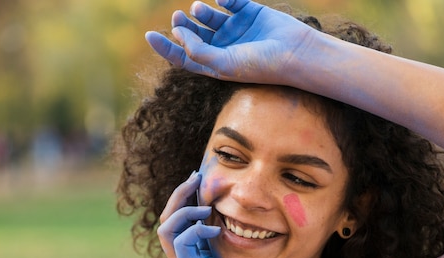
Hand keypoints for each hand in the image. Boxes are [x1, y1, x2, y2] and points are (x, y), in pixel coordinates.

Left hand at [145, 0, 316, 84]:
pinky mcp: (249, 11)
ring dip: (199, 11)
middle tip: (178, 17)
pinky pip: (230, 0)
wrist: (294, 53)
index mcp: (214, 64)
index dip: (165, 47)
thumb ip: (197, 51)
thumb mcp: (222, 65)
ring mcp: (235, 28)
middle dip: (182, 25)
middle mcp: (223, 46)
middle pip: (193, 34)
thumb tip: (177, 33)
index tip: (149, 35)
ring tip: (198, 9)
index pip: (183, 57)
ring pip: (208, 16)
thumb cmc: (259, 65)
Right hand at [158, 171, 238, 257]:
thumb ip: (213, 246)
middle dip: (180, 195)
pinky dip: (196, 230)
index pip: (175, 219)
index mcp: (183, 253)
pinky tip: (214, 230)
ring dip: (184, 211)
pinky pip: (181, 241)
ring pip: (166, 227)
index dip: (183, 198)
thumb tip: (220, 225)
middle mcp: (176, 256)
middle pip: (166, 218)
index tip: (197, 181)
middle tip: (196, 178)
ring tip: (205, 207)